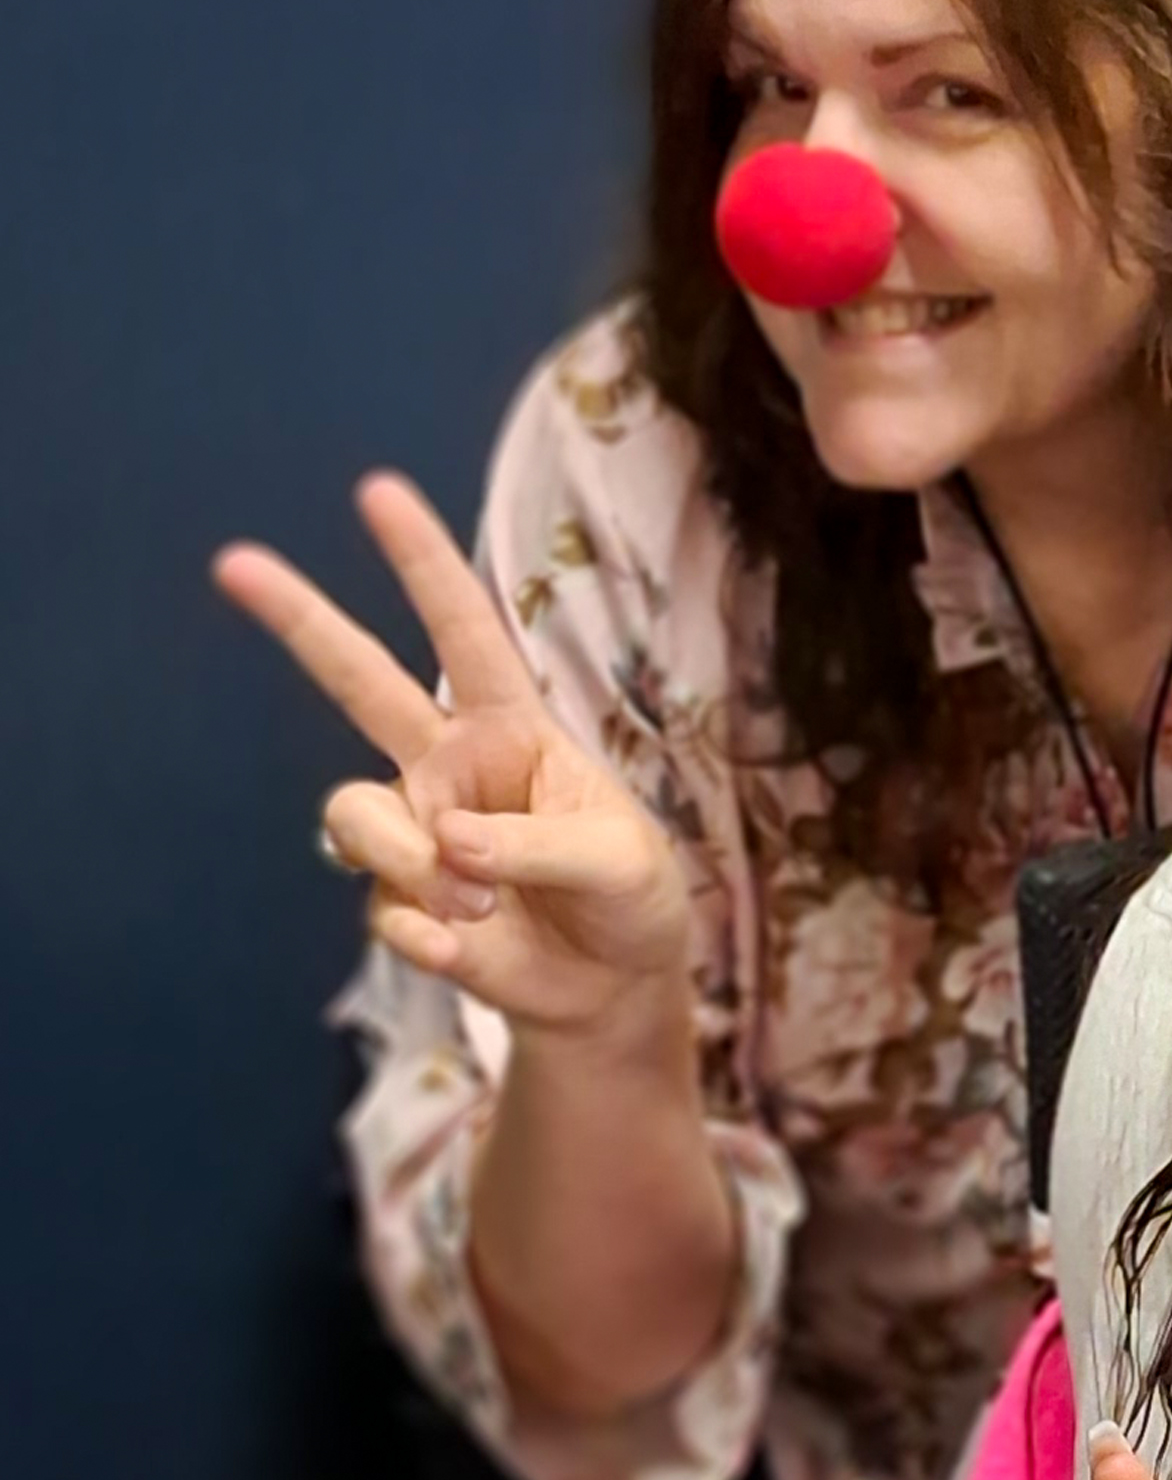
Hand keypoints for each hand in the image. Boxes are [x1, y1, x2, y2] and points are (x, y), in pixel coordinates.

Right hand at [215, 476, 689, 1042]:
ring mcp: (416, 831)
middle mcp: (449, 765)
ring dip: (414, 866)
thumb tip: (449, 844)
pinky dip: (426, 934)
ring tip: (481, 902)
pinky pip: (382, 909)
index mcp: (512, 727)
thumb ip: (539, 844)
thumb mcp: (619, 861)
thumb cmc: (631, 897)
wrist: (615, 987)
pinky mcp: (402, 902)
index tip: (377, 492)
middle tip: (233, 561)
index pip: (464, 633)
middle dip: (298, 621)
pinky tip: (467, 946)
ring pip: (357, 818)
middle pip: (359, 682)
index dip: (423, 564)